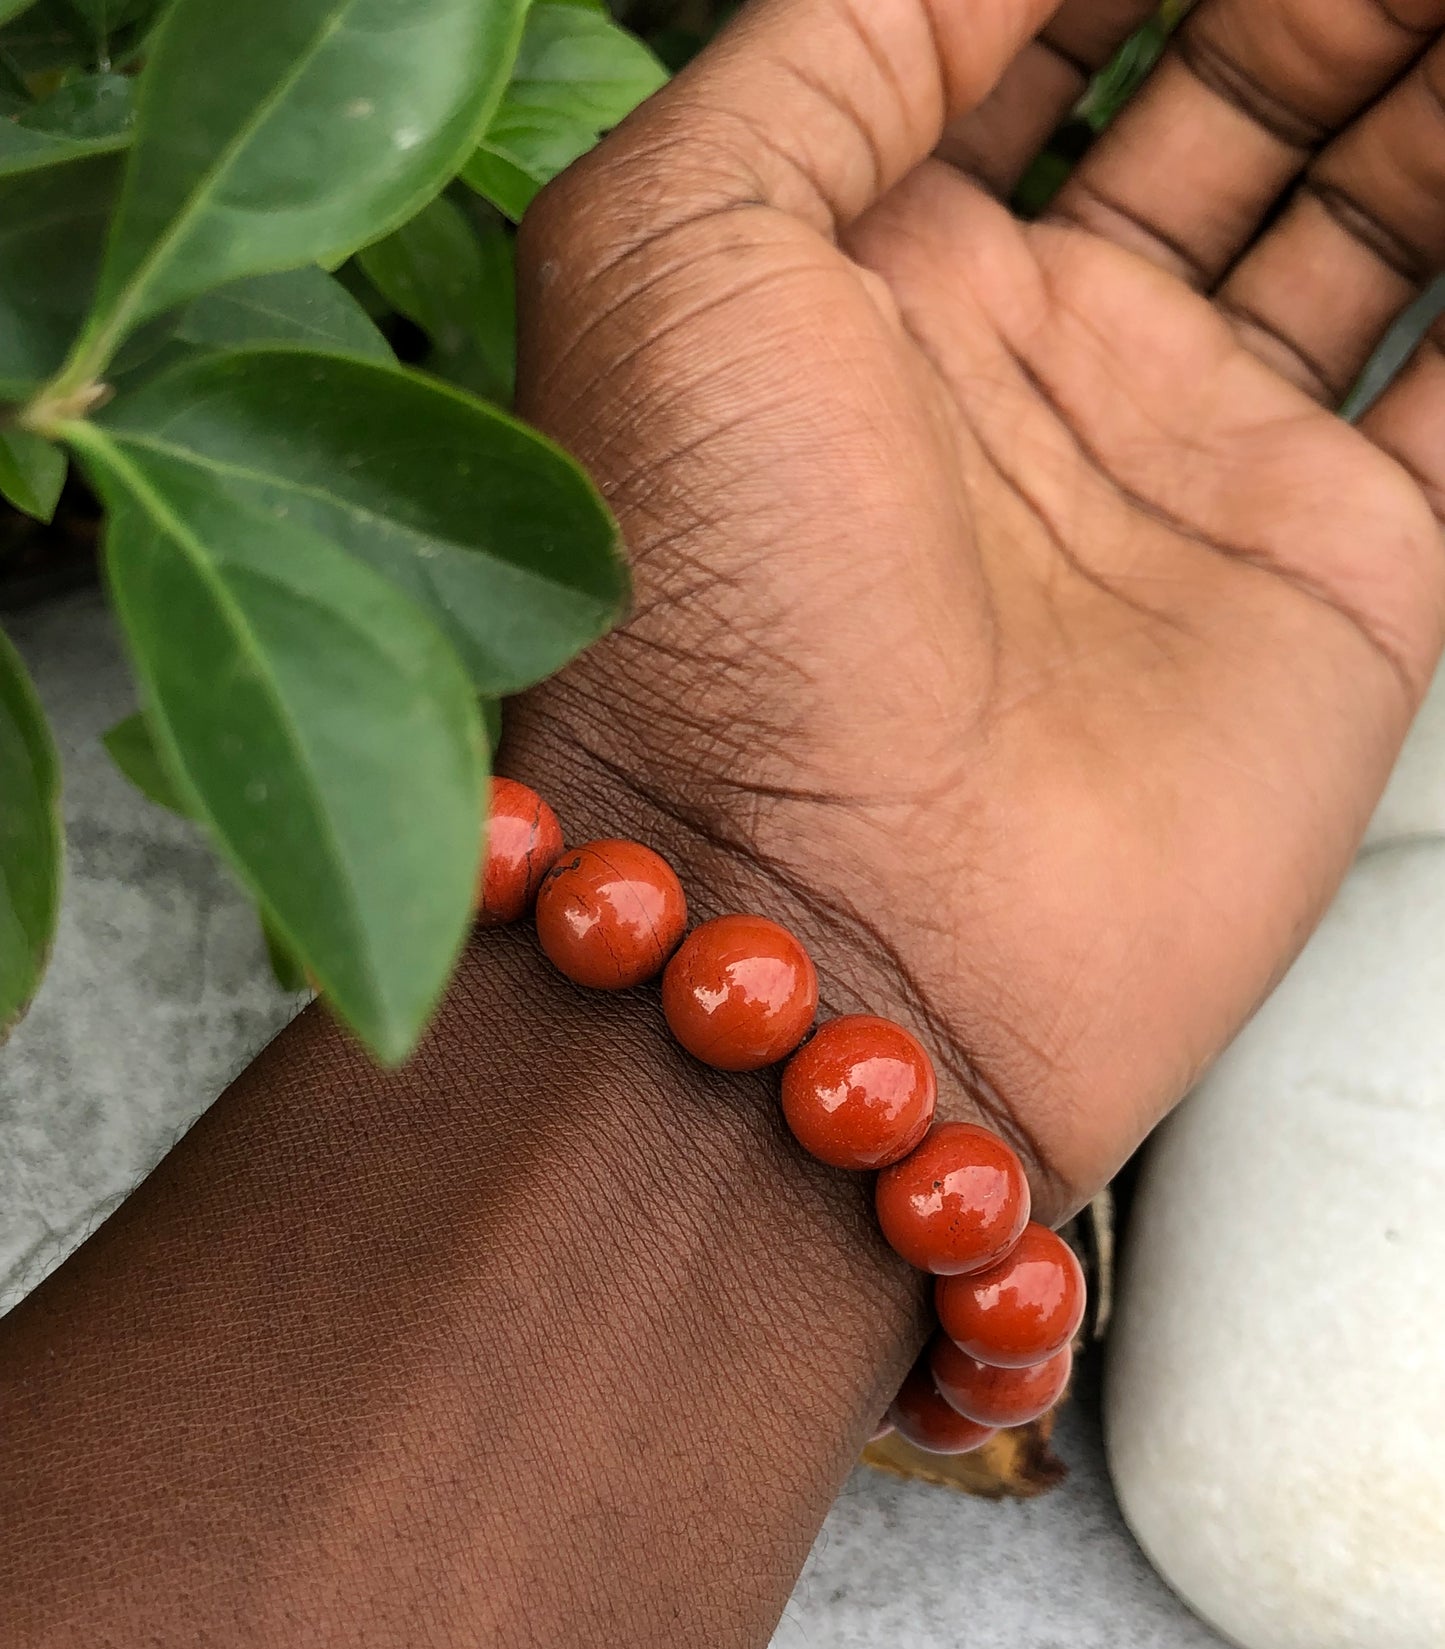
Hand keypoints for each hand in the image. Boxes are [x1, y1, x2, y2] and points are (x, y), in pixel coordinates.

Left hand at [509, 0, 1444, 1215]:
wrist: (833, 928)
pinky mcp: (1336, 569)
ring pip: (1368, 201)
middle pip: (1231, 87)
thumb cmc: (702, 620)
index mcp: (872, 272)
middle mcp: (1038, 362)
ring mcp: (1193, 461)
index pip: (1031, 26)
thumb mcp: (670, 254)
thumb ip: (829, 50)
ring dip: (1418, 77)